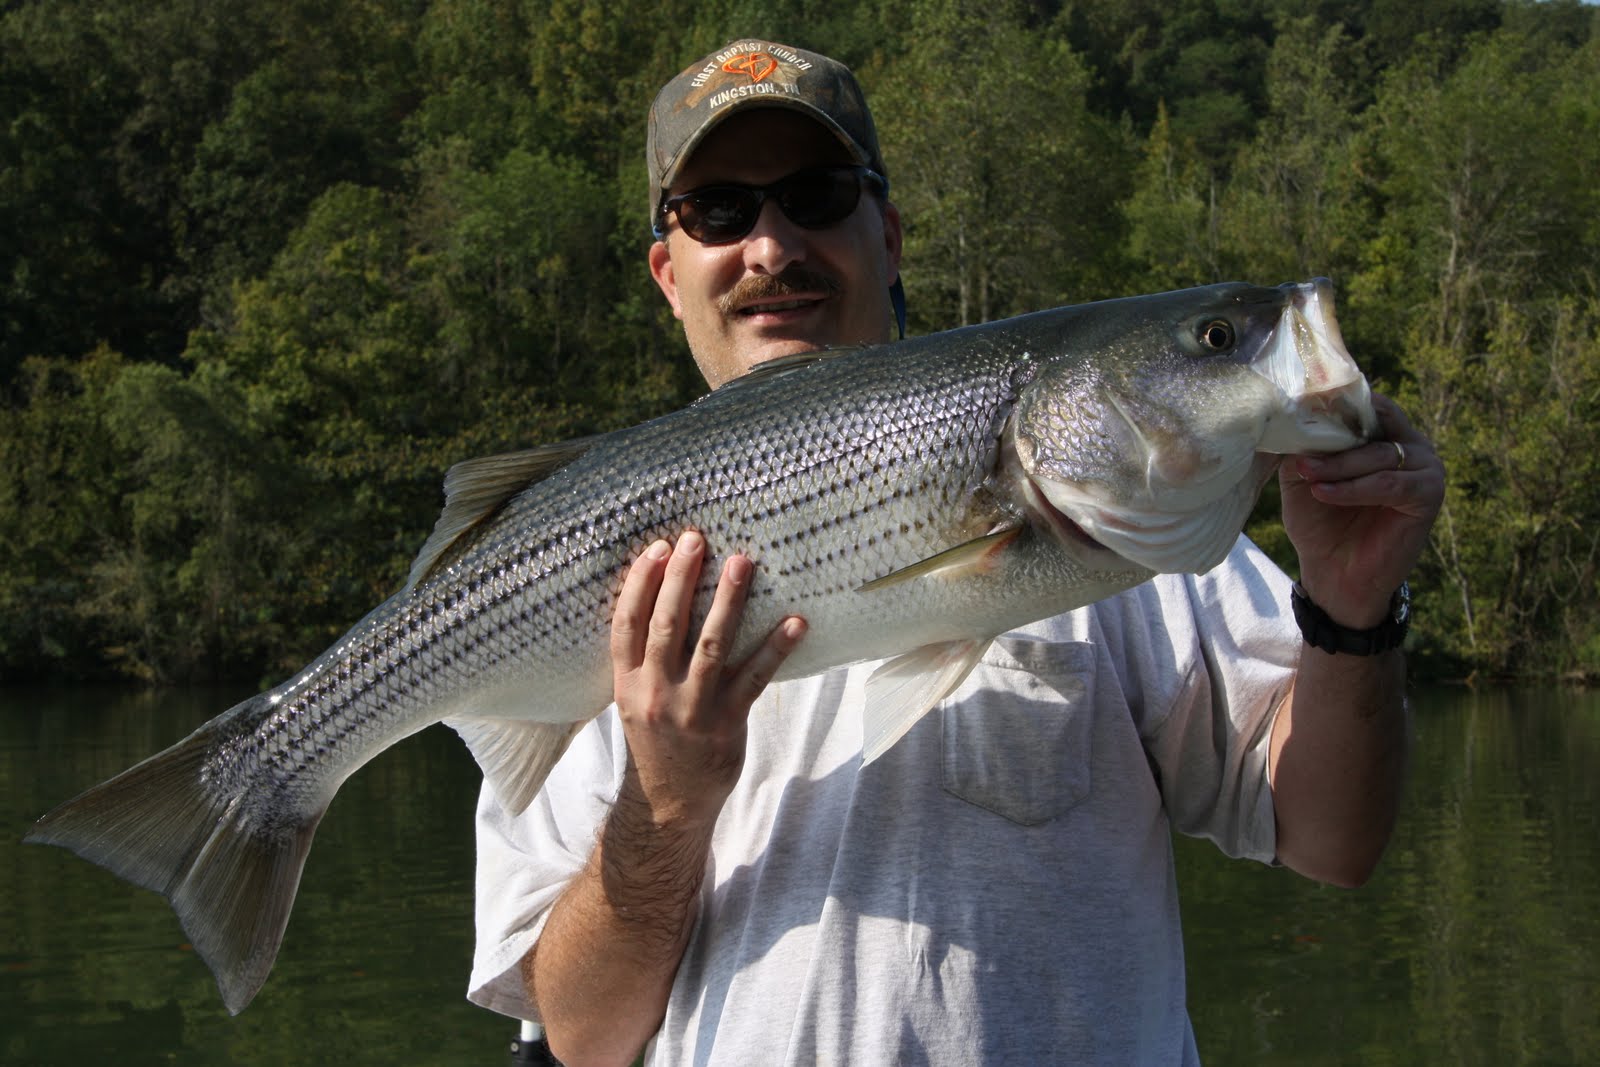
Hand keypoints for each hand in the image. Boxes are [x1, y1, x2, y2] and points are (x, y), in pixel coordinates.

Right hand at [610, 530, 806, 828]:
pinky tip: (796, 622)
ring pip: (711, 645)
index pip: (627, 624)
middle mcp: (655, 693)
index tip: (657, 548)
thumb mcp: (635, 699)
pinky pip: (755, 678)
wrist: (670, 803)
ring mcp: (691, 709)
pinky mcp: (726, 723)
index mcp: (627, 683)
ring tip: (742, 562)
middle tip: (696, 538)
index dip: (639, 583)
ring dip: (729, 600)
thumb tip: (665, 597)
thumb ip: (645, 658)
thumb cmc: (658, 739)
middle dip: (681, 578)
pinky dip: (776, 648)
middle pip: (667, 625)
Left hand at [1280, 393, 1444, 626]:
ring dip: (1339, 465)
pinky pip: (1388, 483)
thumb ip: (1303, 445)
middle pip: (1373, 424)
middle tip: (1299, 452)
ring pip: (1380, 454)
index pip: (1365, 403)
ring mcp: (1424, 467)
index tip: (1298, 406)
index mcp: (1383, 433)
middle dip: (1333, 437)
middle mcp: (1409, 444)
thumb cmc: (1319, 524)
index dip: (1334, 403)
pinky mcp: (1428, 495)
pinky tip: (1323, 493)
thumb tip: (1290, 416)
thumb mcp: (1302, 478)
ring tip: (1308, 475)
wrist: (1335, 576)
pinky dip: (1353, 488)